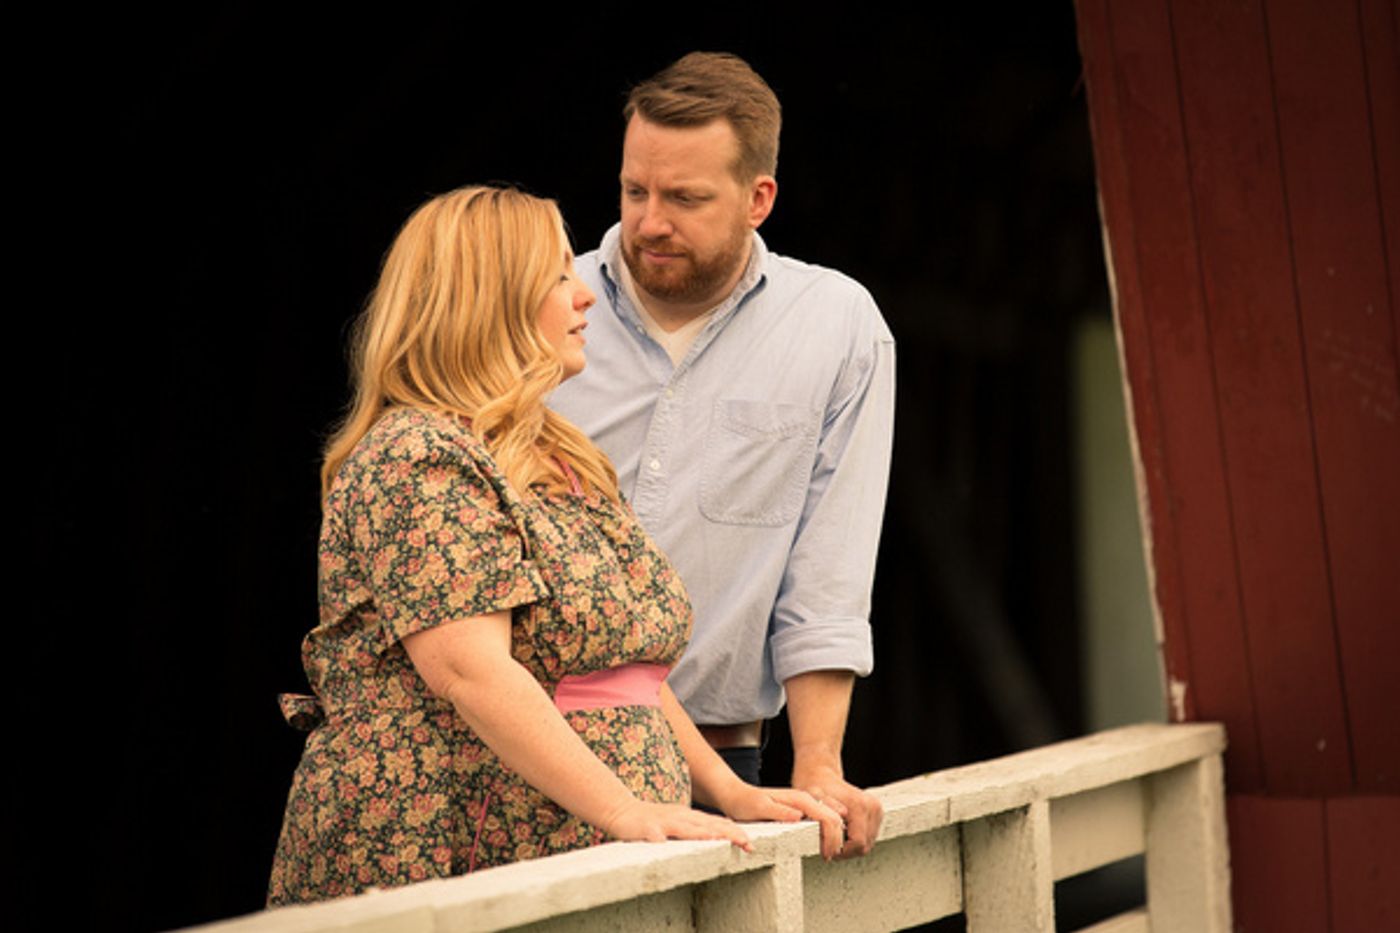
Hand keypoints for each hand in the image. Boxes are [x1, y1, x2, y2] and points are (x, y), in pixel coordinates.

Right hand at [600, 799, 754, 851]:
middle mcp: (679, 817)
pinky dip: (658, 838)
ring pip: (684, 828)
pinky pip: (652, 834)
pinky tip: (663, 843)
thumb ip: (696, 828)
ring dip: (700, 833)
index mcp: (688, 817)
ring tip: (716, 839)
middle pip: (707, 825)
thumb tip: (719, 833)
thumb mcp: (678, 823)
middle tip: (747, 843)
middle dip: (727, 833)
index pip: (716, 823)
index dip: (734, 832)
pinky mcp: (645, 828)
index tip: (750, 843)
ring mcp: (662, 821)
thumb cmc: (652, 820)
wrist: (621, 809)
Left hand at [717, 783, 846, 860]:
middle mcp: (805, 800)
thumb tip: (799, 816)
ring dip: (834, 836)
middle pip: (835, 818)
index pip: (828, 818)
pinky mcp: (800, 811)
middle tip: (828, 858)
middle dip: (837, 839)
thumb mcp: (759, 808)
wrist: (736, 796)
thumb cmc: (745, 803)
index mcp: (800, 799)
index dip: (832, 838)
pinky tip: (821, 844)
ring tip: (827, 853)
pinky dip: (827, 833)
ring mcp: (804, 805)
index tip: (826, 855)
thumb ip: (779, 812)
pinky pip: (821, 821)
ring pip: (831, 818)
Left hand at [791, 761, 882, 858]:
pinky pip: (867, 838)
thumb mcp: (812, 805)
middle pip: (864, 847)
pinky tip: (842, 831)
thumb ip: (824, 824)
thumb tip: (833, 844)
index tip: (826, 851)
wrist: (820, 775)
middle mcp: (872, 807)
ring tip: (833, 836)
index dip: (841, 852)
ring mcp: (876, 810)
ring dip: (850, 846)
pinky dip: (854, 840)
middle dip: (845, 851)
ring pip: (867, 844)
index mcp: (860, 805)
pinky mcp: (877, 814)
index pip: (858, 844)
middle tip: (827, 844)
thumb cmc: (814, 789)